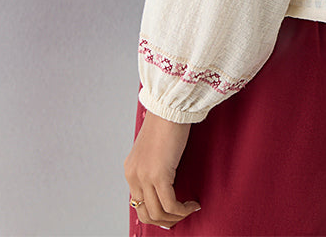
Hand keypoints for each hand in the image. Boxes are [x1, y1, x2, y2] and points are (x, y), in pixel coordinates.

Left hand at [124, 109, 200, 228]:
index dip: (157, 213)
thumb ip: (154, 167)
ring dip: (177, 217)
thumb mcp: (154, 149)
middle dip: (166, 220)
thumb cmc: (167, 123)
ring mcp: (144, 176)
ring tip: (190, 208)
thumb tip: (165, 185)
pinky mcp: (158, 175)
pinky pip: (170, 204)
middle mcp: (134, 175)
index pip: (139, 203)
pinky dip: (183, 209)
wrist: (169, 106)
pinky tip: (194, 203)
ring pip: (158, 213)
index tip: (173, 212)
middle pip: (146, 213)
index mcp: (131, 170)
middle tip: (182, 215)